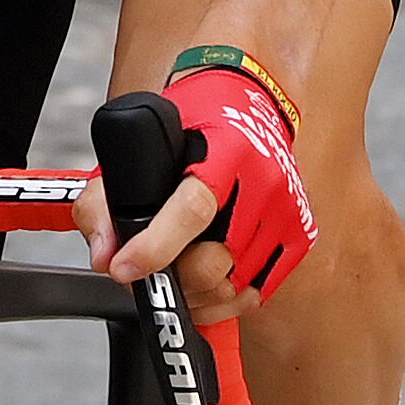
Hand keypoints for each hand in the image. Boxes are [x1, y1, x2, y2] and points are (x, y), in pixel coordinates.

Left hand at [90, 57, 315, 326]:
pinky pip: (258, 293)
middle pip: (213, 261)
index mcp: (228, 150)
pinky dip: (226, 300)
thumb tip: (105, 255)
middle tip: (149, 270)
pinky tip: (205, 285)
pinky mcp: (299, 235)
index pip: (193, 210)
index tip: (124, 268)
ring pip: (233, 287)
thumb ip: (106, 200)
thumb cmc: (191, 126)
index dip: (155, 247)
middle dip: (172, 277)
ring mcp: (286, 212)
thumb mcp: (140, 145)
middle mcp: (265, 181)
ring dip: (196, 295)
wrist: (246, 104)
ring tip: (173, 277)